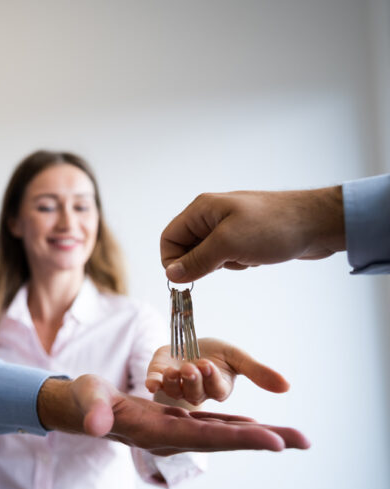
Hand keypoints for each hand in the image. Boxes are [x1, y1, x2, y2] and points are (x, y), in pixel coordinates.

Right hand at [37, 374, 308, 454]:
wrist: (79, 409)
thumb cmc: (81, 401)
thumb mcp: (84, 400)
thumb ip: (90, 411)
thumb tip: (94, 424)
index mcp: (155, 432)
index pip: (204, 436)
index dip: (239, 437)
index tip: (274, 440)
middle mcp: (172, 437)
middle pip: (225, 439)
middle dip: (263, 440)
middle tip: (304, 440)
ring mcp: (176, 431)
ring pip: (224, 433)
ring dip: (258, 435)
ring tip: (293, 437)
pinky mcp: (175, 421)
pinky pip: (213, 425)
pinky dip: (237, 425)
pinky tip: (257, 425)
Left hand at [145, 338, 289, 404]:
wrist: (188, 342)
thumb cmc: (215, 353)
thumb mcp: (237, 357)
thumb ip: (258, 372)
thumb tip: (288, 387)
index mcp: (218, 388)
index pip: (217, 389)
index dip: (212, 379)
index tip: (208, 365)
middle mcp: (197, 392)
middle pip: (195, 392)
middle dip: (193, 380)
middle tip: (191, 367)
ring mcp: (176, 386)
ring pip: (175, 389)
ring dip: (174, 381)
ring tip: (174, 371)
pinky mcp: (158, 376)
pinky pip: (155, 383)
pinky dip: (152, 383)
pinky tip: (151, 383)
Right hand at [160, 187, 344, 282]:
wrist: (318, 224)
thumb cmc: (274, 227)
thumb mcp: (229, 245)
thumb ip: (196, 261)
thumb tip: (171, 275)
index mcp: (201, 210)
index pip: (169, 238)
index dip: (172, 261)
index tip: (188, 277)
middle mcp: (210, 216)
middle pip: (186, 248)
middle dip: (202, 263)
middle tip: (225, 263)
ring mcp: (228, 226)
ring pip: (208, 255)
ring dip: (223, 264)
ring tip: (246, 256)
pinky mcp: (244, 237)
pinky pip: (227, 256)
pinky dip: (238, 263)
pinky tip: (256, 257)